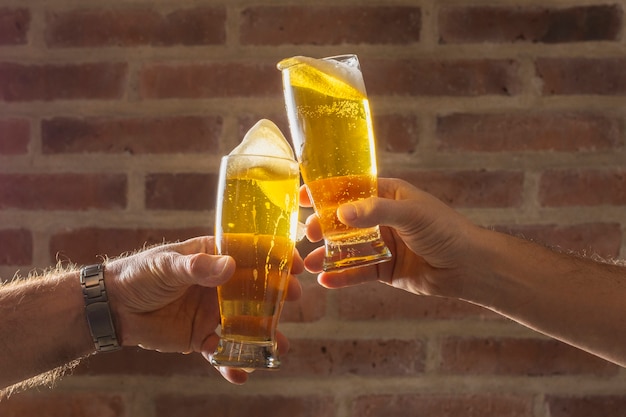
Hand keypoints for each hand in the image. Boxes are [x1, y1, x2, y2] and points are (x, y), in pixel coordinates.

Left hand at [105, 236, 302, 383]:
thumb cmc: (140, 275)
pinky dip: (232, 363)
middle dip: (277, 296)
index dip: (275, 258)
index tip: (295, 265)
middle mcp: (220, 285)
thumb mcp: (166, 266)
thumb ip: (197, 267)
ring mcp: (213, 311)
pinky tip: (240, 373)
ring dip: (264, 335)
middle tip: (292, 300)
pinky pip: (223, 350)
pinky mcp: (202, 336)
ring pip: (246, 323)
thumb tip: (230, 267)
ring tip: (278, 347)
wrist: (112, 308)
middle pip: (256, 290)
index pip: (251, 254)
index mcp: (214, 257)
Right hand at [301, 178, 479, 297]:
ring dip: (327, 254)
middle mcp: (381, 218)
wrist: (469, 268)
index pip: (351, 188)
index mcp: (387, 195)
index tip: (303, 197)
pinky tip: (326, 280)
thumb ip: (375, 212)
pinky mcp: (385, 269)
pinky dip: (342, 276)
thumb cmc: (445, 230)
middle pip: (344, 220)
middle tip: (310, 234)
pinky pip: (358, 271)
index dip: (326, 191)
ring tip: (308, 263)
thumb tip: (341, 212)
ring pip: (347, 248)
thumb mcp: (411, 213)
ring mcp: (381, 244)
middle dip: (324, 227)